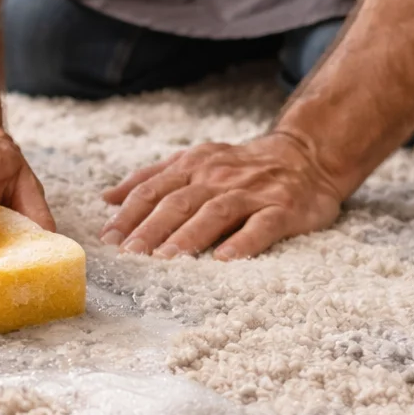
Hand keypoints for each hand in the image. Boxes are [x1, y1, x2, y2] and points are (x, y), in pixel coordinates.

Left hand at [100, 130, 343, 261]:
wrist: (305, 154)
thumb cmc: (241, 167)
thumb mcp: (194, 162)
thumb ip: (152, 178)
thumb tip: (107, 198)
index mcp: (193, 166)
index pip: (154, 189)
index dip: (129, 213)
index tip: (107, 238)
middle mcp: (219, 176)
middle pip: (179, 202)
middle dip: (150, 229)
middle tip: (129, 254)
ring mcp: (252, 192)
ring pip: (215, 213)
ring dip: (188, 236)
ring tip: (166, 259)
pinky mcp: (283, 208)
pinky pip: (261, 225)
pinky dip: (242, 242)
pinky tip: (224, 259)